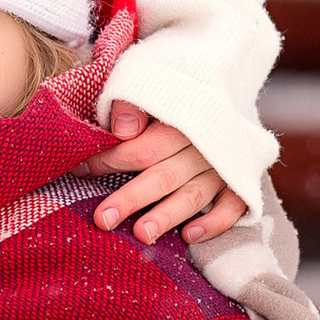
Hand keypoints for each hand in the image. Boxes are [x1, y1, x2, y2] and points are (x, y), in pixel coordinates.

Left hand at [81, 105, 246, 246]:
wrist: (227, 92)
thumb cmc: (174, 98)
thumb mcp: (150, 84)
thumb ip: (132, 102)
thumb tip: (121, 130)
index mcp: (180, 119)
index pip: (142, 146)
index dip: (108, 160)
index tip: (79, 170)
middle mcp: (203, 145)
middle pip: (164, 175)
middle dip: (132, 198)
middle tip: (103, 220)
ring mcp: (224, 166)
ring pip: (194, 194)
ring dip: (167, 215)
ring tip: (141, 234)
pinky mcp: (240, 182)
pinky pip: (233, 206)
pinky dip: (214, 222)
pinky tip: (189, 236)